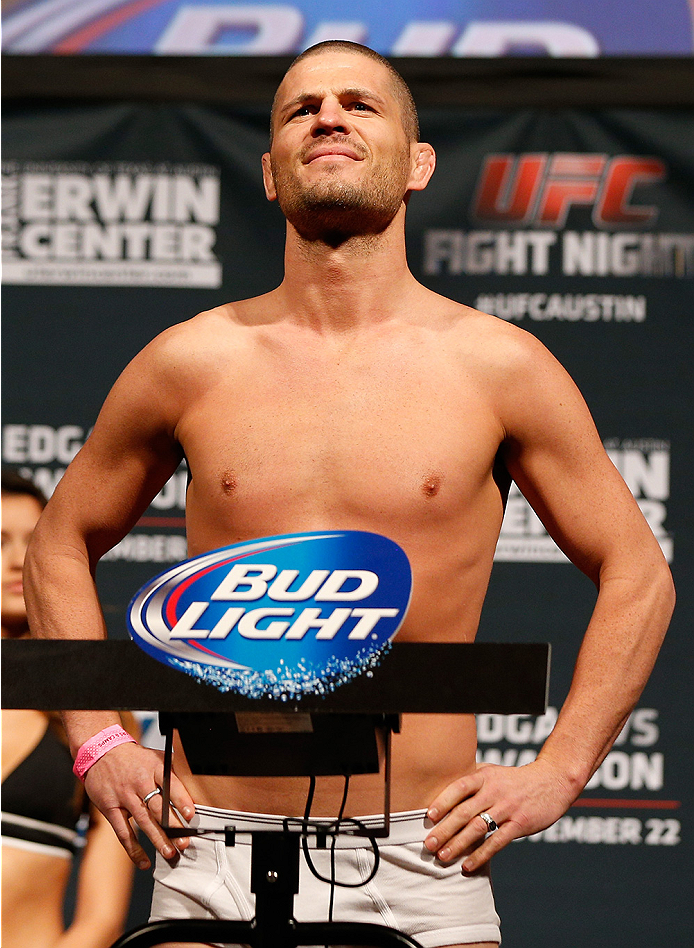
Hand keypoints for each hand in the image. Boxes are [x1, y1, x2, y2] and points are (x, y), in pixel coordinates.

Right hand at [84, 742, 195, 869]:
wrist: (101, 753)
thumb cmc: (133, 758)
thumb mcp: (154, 756)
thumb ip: (172, 768)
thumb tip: (194, 777)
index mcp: (154, 768)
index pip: (170, 785)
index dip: (181, 800)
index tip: (191, 814)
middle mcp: (140, 782)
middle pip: (158, 807)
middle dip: (172, 826)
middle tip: (184, 842)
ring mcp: (124, 796)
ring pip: (143, 821)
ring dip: (157, 839)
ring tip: (170, 853)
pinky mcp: (111, 809)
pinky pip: (123, 832)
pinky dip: (133, 849)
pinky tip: (144, 861)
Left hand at [424, 758, 577, 871]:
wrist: (552, 781)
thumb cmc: (515, 778)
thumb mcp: (492, 771)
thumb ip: (471, 777)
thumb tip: (441, 786)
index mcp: (484, 776)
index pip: (459, 787)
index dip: (443, 801)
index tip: (429, 816)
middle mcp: (494, 791)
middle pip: (464, 811)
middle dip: (444, 829)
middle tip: (428, 845)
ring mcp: (507, 808)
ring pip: (478, 828)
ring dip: (458, 844)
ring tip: (442, 856)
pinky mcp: (520, 824)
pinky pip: (497, 842)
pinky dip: (481, 855)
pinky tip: (467, 865)